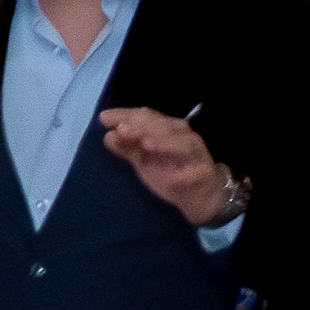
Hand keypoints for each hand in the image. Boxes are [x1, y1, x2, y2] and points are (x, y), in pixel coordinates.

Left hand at [93, 107, 241, 226]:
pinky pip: (192, 167)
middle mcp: (181, 134)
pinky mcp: (204, 170)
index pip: (145, 116)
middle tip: (121, 129)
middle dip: (141, 126)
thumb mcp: (144, 160)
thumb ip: (128, 148)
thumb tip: (107, 136)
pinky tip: (168, 172)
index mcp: (165, 128)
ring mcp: (194, 151)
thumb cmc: (170, 171)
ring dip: (163, 140)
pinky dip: (180, 168)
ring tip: (145, 143)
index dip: (125, 115)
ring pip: (181, 141)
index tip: (104, 118)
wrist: (199, 194)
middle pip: (161, 125)